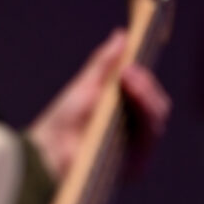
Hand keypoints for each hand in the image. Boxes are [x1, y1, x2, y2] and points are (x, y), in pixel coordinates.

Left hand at [27, 28, 171, 182]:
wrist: (44, 154)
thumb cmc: (62, 124)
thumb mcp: (86, 87)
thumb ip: (105, 65)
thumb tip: (122, 36)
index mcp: (129, 118)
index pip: (150, 96)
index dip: (147, 77)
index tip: (137, 55)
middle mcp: (138, 137)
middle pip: (158, 108)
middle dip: (146, 85)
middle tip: (128, 69)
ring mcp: (139, 154)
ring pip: (157, 121)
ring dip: (146, 96)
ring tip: (128, 76)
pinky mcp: (135, 168)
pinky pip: (148, 140)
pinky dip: (143, 116)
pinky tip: (130, 100)